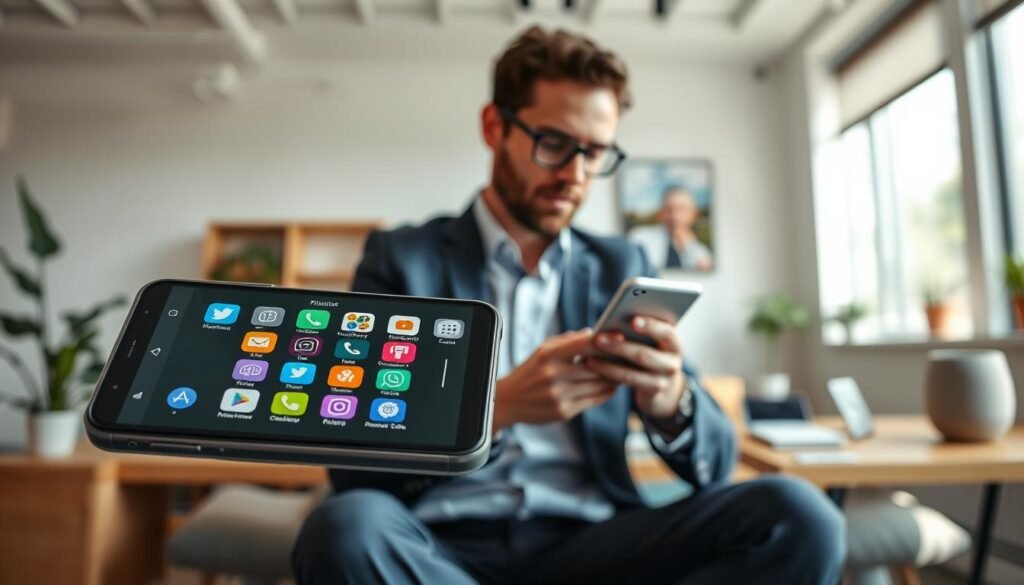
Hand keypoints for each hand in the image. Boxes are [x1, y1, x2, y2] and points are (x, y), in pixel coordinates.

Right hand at [492, 329, 617, 432]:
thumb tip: (594, 333)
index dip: (605, 340)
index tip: (621, 335)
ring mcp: (559, 395)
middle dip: (615, 360)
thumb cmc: (530, 371)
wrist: (508, 401)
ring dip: (614, 377)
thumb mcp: (542, 350)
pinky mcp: (564, 412)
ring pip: (598, 384)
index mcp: (548, 355)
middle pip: (596, 366)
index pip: (583, 344)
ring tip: (624, 370)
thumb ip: (568, 341)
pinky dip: (606, 392)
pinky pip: (594, 400)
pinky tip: (612, 386)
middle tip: (630, 354)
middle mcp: (554, 375)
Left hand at [585, 316, 684, 419]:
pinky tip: (595, 369)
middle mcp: (673, 362)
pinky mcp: (653, 394)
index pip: (667, 332)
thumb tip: (613, 320)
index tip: (632, 320)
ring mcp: (664, 380)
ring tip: (588, 359)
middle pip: (644, 354)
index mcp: (674, 343)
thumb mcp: (652, 343)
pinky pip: (629, 384)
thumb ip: (639, 332)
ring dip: (608, 366)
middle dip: (619, 346)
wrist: (666, 389)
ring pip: (633, 373)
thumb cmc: (651, 355)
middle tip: (597, 339)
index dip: (651, 326)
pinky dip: (610, 375)